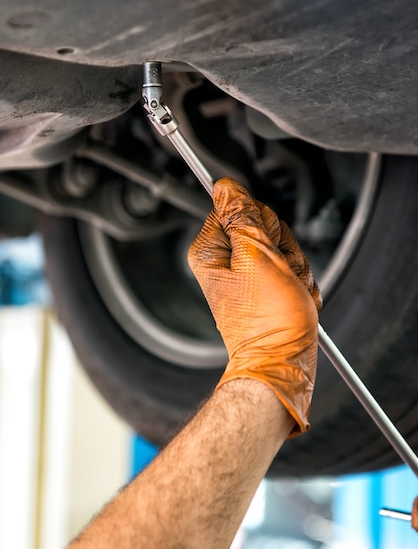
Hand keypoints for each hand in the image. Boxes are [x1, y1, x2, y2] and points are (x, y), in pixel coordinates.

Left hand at [188, 178, 321, 437]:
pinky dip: (301, 286)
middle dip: (284, 249)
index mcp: (212, 250)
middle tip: (280, 274)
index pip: (240, 208)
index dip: (263, 224)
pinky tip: (294, 302)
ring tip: (287, 293)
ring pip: (285, 250)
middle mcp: (226, 262)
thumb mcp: (255, 254)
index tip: (267, 247)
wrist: (284, 362)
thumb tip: (224, 185)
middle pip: (266, 228)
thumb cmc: (268, 318)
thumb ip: (240, 215)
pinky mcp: (269, 292)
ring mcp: (249, 278)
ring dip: (296, 270)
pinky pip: (293, 272)